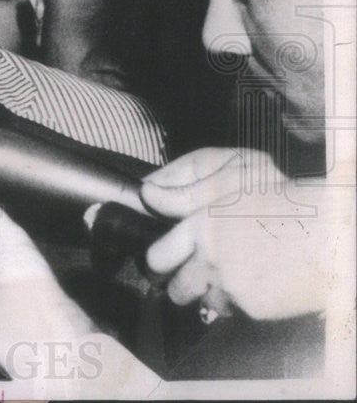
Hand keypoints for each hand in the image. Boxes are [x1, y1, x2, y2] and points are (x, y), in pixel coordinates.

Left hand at [141, 148, 329, 319]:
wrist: (330, 228)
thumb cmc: (283, 193)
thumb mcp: (231, 169)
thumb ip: (183, 181)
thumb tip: (147, 191)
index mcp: (200, 225)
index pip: (157, 256)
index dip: (159, 259)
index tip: (165, 259)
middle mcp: (210, 259)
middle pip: (175, 288)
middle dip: (178, 285)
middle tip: (190, 276)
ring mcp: (231, 286)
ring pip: (204, 302)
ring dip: (211, 293)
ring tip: (232, 275)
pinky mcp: (253, 307)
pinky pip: (235, 310)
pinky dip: (241, 301)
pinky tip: (257, 281)